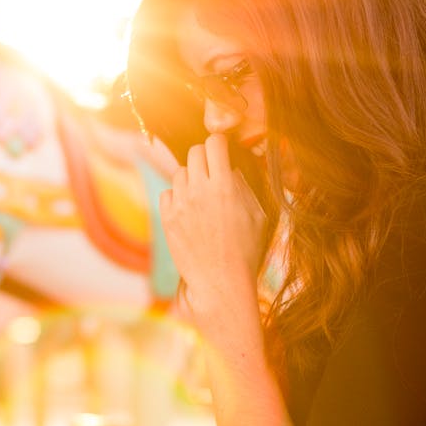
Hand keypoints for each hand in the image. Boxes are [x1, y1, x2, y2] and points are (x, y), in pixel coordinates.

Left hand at [159, 133, 268, 326]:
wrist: (221, 283)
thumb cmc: (246, 251)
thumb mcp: (258, 215)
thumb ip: (244, 187)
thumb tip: (231, 169)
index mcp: (224, 186)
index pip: (214, 142)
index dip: (220, 144)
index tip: (223, 151)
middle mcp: (198, 190)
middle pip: (194, 152)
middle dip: (205, 157)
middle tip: (212, 171)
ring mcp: (180, 204)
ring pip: (179, 172)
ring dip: (190, 177)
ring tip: (202, 194)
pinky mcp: (167, 219)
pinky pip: (167, 193)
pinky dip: (177, 196)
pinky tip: (189, 210)